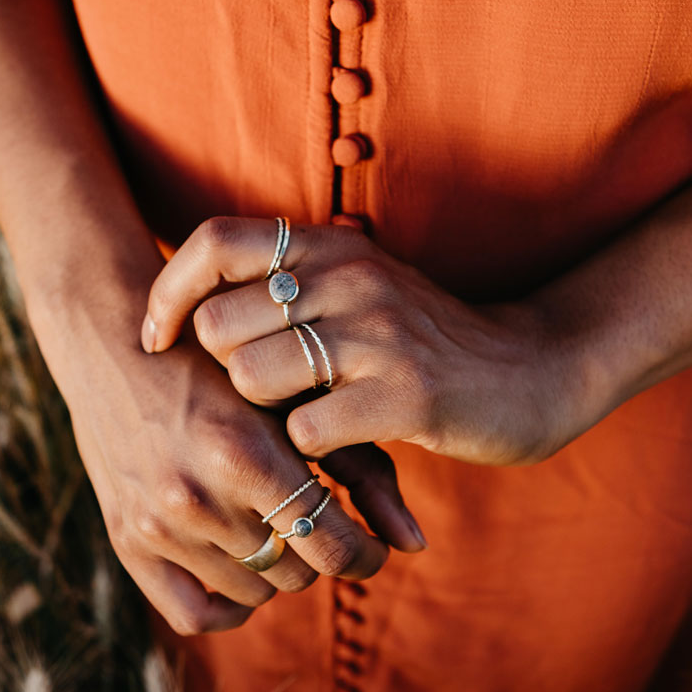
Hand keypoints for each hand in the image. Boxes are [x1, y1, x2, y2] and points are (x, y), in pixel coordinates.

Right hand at [23, 251, 427, 636]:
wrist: (114, 345)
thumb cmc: (225, 364)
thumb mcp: (296, 402)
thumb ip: (365, 470)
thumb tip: (416, 544)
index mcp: (245, 454)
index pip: (333, 548)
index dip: (365, 556)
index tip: (370, 547)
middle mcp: (196, 497)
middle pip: (298, 574)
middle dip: (316, 551)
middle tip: (313, 518)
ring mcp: (157, 526)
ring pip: (255, 593)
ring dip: (275, 567)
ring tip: (271, 524)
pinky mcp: (126, 542)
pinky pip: (197, 614)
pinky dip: (229, 602)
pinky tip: (240, 564)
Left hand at [142, 217, 584, 465]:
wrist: (532, 370)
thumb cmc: (425, 342)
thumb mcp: (359, 291)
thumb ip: (290, 284)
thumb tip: (188, 305)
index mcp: (332, 247)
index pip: (214, 241)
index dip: (168, 292)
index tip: (158, 340)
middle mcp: (352, 279)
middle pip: (220, 325)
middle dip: (221, 375)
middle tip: (255, 399)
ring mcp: (380, 336)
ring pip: (253, 379)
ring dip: (263, 416)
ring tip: (300, 421)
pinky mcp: (407, 397)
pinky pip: (306, 431)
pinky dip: (309, 451)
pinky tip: (338, 446)